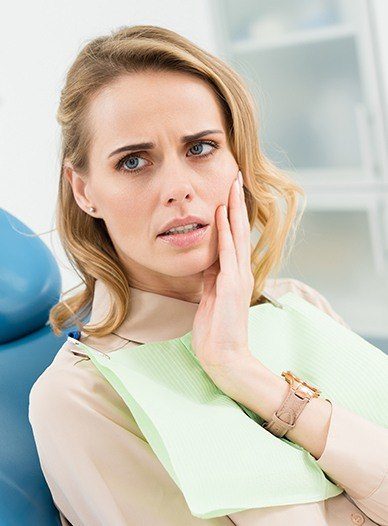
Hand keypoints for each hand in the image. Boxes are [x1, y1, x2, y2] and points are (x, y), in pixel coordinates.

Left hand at [191, 169, 256, 393]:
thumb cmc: (216, 330)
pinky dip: (224, 234)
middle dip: (236, 203)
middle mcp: (240, 272)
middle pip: (239, 230)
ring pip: (236, 236)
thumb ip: (211, 276)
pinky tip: (220, 216)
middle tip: (235, 177)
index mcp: (234, 274)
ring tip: (232, 186)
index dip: (230, 213)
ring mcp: (237, 278)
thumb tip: (206, 258)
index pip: (233, 237)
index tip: (228, 191)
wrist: (225, 356)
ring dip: (233, 210)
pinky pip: (226, 255)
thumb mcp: (211, 296)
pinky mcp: (231, 287)